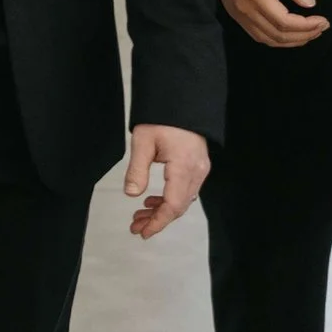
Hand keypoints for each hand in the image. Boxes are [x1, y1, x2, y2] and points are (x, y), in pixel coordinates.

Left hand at [124, 124, 210, 238]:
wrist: (181, 99)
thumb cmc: (162, 117)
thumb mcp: (143, 141)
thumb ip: (137, 170)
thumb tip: (131, 195)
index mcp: (183, 167)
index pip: (173, 205)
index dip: (158, 222)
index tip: (142, 232)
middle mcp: (196, 171)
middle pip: (179, 206)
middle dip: (157, 219)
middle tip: (135, 226)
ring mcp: (200, 169)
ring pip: (182, 200)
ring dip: (162, 210)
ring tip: (139, 215)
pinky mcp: (197, 165)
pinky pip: (185, 190)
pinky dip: (169, 198)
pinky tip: (152, 200)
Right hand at [213, 0, 328, 47]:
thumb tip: (310, 3)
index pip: (285, 22)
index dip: (307, 26)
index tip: (323, 21)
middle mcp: (245, 10)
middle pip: (278, 35)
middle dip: (304, 35)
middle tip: (321, 28)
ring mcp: (238, 14)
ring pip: (268, 39)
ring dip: (291, 41)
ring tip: (309, 33)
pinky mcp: (235, 13)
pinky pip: (258, 35)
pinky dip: (276, 39)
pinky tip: (287, 33)